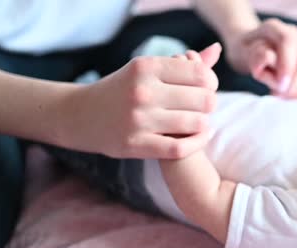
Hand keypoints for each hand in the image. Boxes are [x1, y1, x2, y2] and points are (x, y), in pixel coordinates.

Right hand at [62, 43, 221, 158]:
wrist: (81, 115)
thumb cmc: (124, 89)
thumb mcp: (147, 70)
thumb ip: (184, 64)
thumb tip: (215, 52)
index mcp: (146, 67)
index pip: (201, 74)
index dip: (211, 82)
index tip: (207, 88)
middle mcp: (142, 91)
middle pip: (204, 99)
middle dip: (210, 104)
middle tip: (203, 107)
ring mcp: (138, 119)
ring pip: (196, 123)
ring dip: (204, 124)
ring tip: (201, 122)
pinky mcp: (135, 144)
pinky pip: (181, 148)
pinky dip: (198, 143)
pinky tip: (201, 137)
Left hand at [225, 19, 296, 100]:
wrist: (251, 48)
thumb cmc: (244, 52)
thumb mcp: (240, 54)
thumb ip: (255, 58)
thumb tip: (273, 65)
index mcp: (273, 28)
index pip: (288, 42)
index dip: (287, 67)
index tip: (280, 87)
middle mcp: (293, 33)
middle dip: (295, 86)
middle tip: (280, 98)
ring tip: (286, 98)